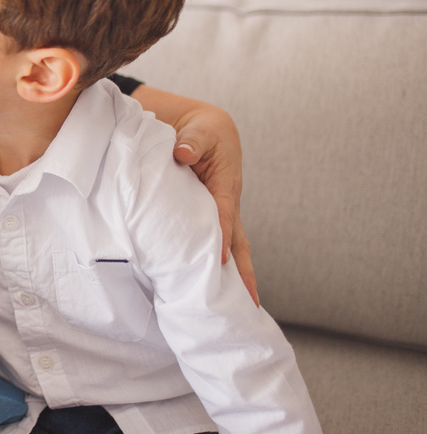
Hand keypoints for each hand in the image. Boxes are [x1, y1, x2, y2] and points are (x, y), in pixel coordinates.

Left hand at [171, 105, 257, 306]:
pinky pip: (215, 240)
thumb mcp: (200, 130)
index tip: (222, 259)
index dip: (222, 235)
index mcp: (226, 184)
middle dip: (244, 272)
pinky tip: (211, 283)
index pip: (224, 213)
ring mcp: (220, 211)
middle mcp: (227, 203)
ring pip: (230, 246)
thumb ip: (193, 141)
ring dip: (235, 274)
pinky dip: (217, 261)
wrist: (202, 127)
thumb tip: (184, 153)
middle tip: (249, 304)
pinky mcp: (209, 214)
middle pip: (238, 242)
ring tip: (237, 306)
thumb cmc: (203, 129)